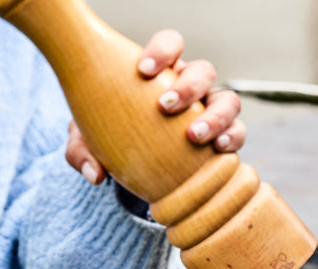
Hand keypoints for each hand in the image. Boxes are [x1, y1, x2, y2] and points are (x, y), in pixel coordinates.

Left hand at [67, 29, 244, 185]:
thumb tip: (94, 174)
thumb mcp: (88, 144)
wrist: (136, 174)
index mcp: (162, 75)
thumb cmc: (112, 145)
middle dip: (188, 85)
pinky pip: (237, 133)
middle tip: (165, 107)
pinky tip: (218, 150)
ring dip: (216, 115)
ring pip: (228, 100)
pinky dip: (232, 138)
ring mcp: (209, 114)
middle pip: (203, 71)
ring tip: (195, 136)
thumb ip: (80, 151)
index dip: (162, 51)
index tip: (143, 71)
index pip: (171, 45)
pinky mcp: (222, 141)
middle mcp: (190, 90)